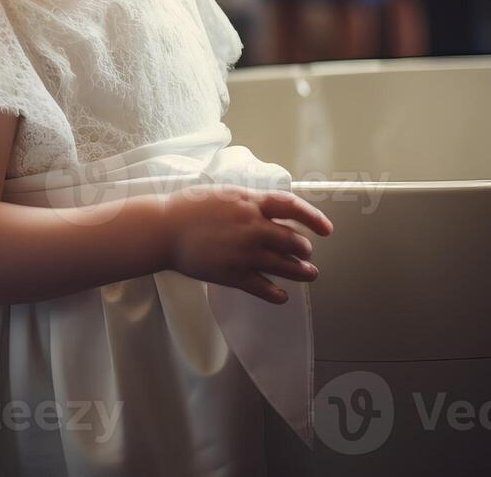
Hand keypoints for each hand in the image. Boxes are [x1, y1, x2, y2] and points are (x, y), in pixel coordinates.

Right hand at [163, 186, 332, 303]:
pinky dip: (276, 293)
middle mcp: (252, 227)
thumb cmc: (189, 207)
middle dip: (304, 249)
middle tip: (307, 253)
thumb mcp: (225, 193)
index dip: (314, 217)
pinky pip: (262, 287)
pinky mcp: (232, 274)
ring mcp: (243, 252)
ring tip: (310, 274)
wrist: (163, 229)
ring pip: (283, 265)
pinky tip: (283, 296)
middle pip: (292, 240)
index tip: (326, 228)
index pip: (292, 207)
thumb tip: (272, 209)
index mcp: (250, 202)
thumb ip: (250, 201)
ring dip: (301, 271)